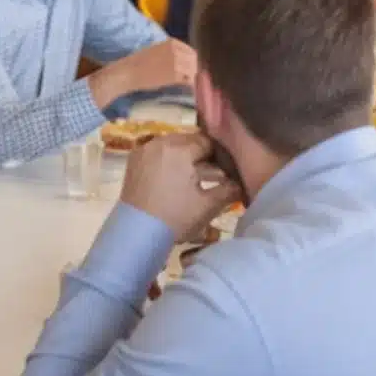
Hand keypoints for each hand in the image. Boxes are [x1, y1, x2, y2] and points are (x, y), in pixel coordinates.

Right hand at [89, 39, 196, 107]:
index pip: (190, 51)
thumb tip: (181, 60)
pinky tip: (183, 87)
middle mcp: (176, 51)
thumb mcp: (155, 50)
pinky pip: (187, 80)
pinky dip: (187, 84)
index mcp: (172, 42)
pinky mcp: (174, 75)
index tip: (189, 67)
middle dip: (192, 69)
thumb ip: (169, 52)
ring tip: (185, 83)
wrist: (128, 72)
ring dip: (190, 77)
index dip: (191, 60)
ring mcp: (176, 63)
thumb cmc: (137, 61)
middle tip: (188, 77)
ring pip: (192, 70)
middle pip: (194, 60)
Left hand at [120, 133, 242, 243]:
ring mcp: (144, 150)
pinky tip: (175, 179)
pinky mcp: (134, 161)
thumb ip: (229, 190)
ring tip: (195, 179)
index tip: (227, 168)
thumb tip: (242, 184)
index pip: (207, 142)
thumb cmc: (175, 217)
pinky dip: (168, 161)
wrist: (136, 233)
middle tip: (214, 174)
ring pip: (172, 146)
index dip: (220, 155)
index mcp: (180, 148)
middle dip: (202, 155)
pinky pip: (157, 153)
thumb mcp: (207, 205)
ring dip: (185, 158)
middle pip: (189, 141)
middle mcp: (161, 142)